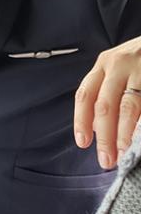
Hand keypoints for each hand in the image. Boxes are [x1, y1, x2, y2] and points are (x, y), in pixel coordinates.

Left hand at [74, 37, 140, 168]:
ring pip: (128, 107)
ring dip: (124, 134)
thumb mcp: (118, 67)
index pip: (85, 94)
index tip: (82, 142)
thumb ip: (105, 91)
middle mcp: (119, 65)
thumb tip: (95, 128)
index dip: (81, 120)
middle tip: (106, 158)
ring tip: (123, 154)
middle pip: (105, 104)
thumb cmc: (140, 57)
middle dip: (104, 135)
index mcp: (104, 64)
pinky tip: (139, 139)